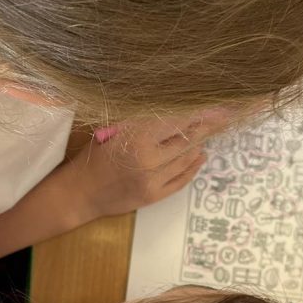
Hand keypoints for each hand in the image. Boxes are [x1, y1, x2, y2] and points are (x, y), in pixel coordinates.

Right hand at [68, 110, 232, 220]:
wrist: (80, 193)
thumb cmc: (93, 157)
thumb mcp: (113, 130)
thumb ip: (140, 121)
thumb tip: (170, 108)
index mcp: (137, 139)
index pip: (175, 122)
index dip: (195, 113)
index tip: (212, 105)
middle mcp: (149, 160)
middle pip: (186, 140)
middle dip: (204, 128)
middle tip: (222, 117)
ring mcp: (153, 181)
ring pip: (186, 160)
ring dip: (199, 146)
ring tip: (208, 134)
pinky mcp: (154, 196)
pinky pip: (181, 180)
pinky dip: (193, 167)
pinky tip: (200, 157)